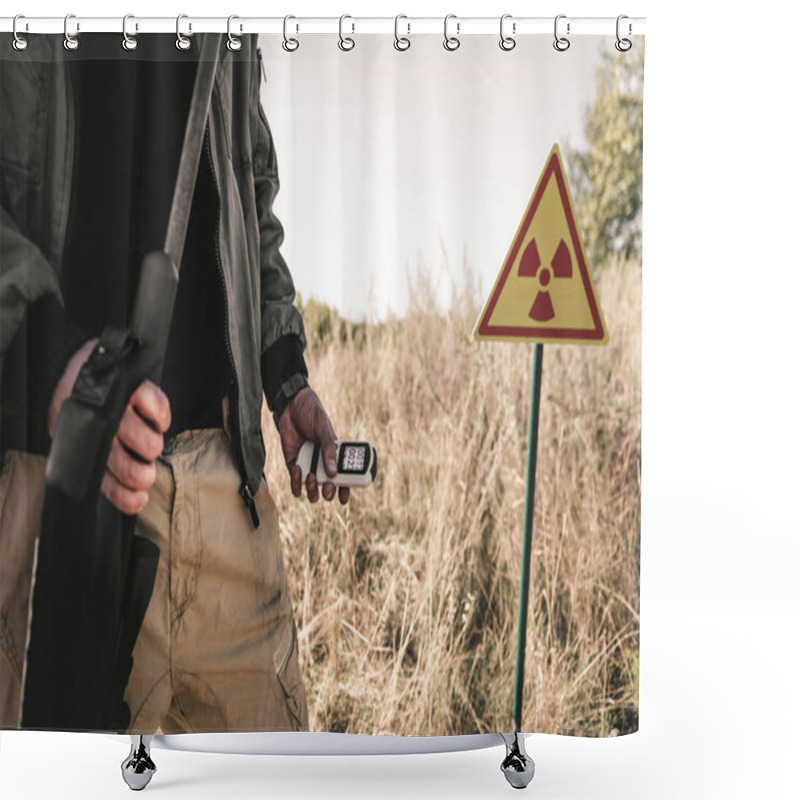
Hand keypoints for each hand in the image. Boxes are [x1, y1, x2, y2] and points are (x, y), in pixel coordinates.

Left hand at [48, 339, 171, 514]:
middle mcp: (100, 428)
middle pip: (130, 467)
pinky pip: (159, 410)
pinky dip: (162, 419)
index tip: (138, 500)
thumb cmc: (87, 407)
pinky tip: (155, 420)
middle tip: (145, 474)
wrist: (81, 366)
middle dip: (142, 476)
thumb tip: (132, 497)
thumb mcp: (83, 437)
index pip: (105, 481)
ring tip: (147, 442)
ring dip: (152, 446)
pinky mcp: (134, 386)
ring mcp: (118, 407)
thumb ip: (101, 466)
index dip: (124, 496)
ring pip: (149, 443)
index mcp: (85, 444)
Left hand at [278, 386, 349, 504]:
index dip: (344, 489)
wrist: (291, 405)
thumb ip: (328, 449)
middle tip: (327, 490)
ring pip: (311, 488)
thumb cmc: (313, 414)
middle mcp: (322, 462)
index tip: (343, 499)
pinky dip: (296, 481)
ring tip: (311, 478)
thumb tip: (334, 473)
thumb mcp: (324, 429)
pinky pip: (295, 481)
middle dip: (328, 492)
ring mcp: (308, 464)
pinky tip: (298, 470)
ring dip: (312, 490)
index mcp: (334, 454)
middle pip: (327, 486)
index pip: (343, 476)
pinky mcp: (293, 463)